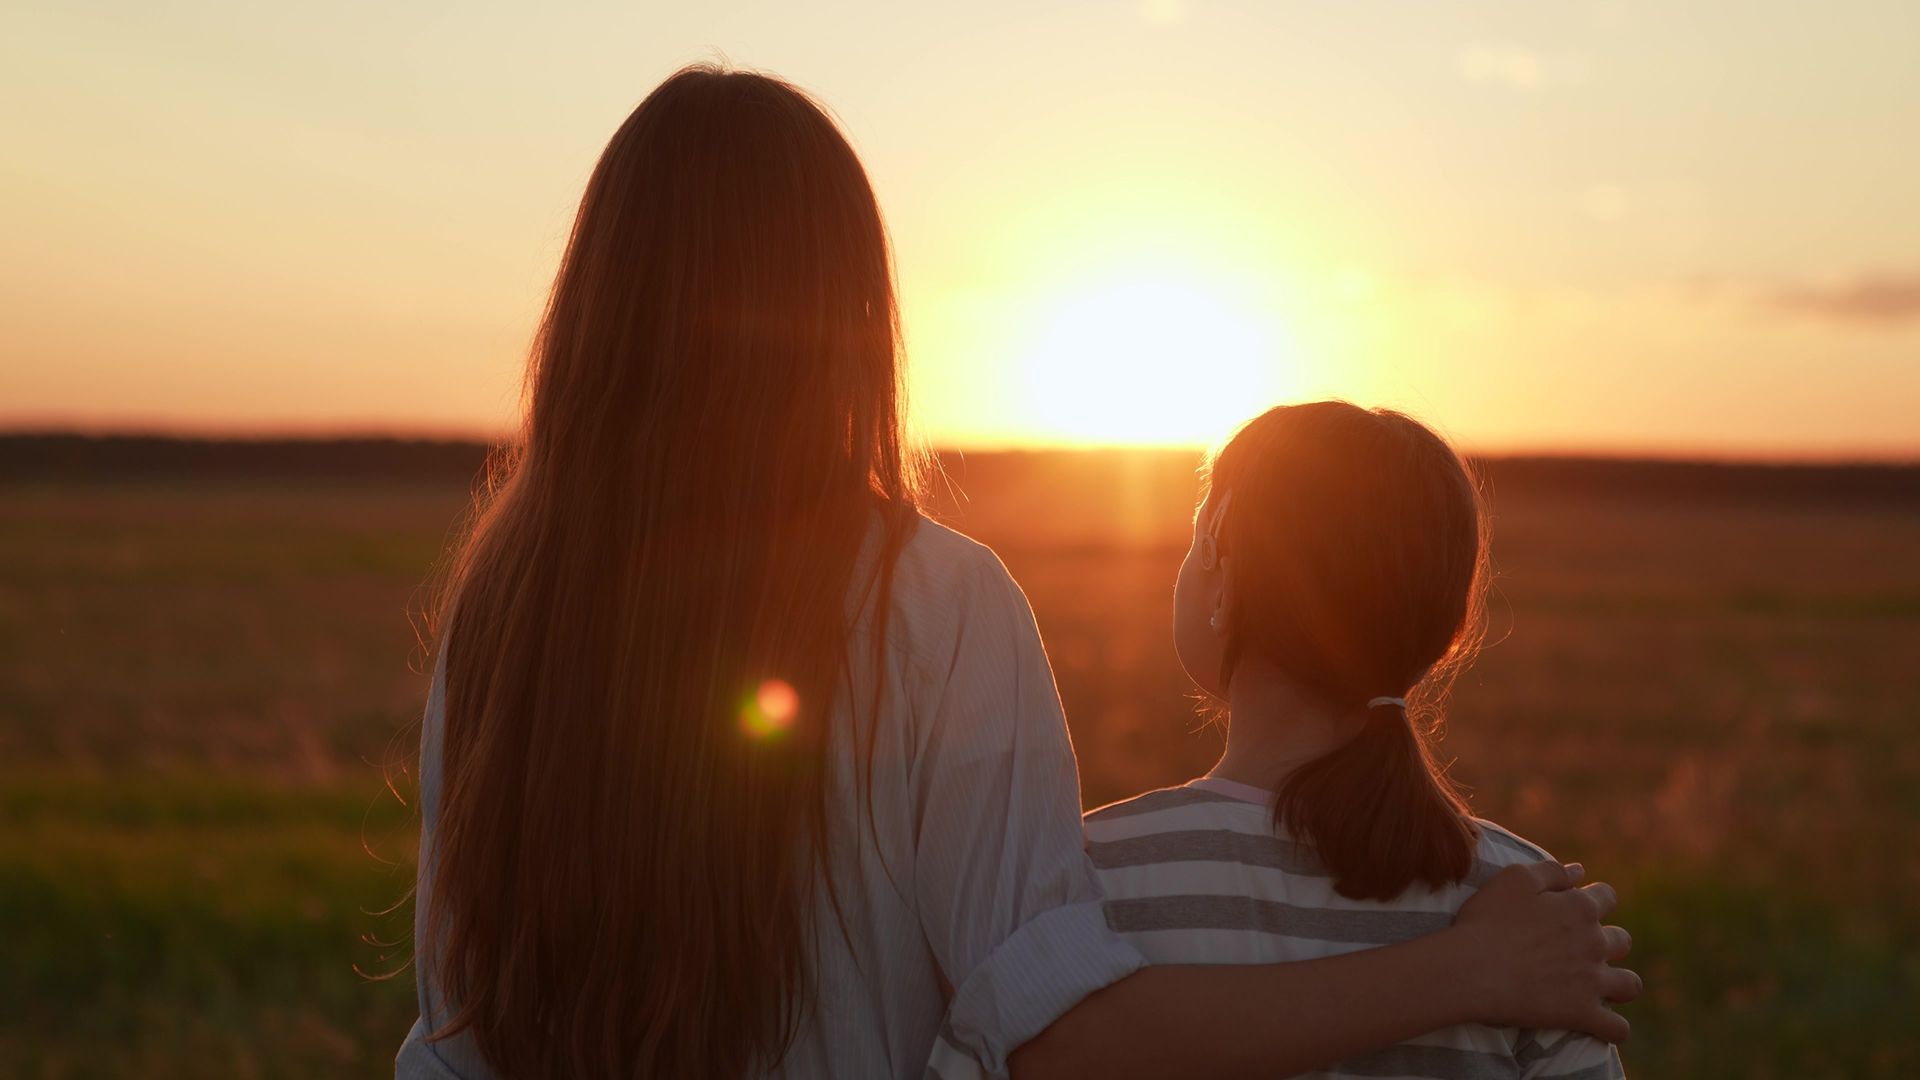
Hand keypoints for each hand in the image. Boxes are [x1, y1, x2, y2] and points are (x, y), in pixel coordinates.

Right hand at [1452, 861, 1640, 1041]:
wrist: (1472, 969)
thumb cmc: (1486, 920)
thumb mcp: (1513, 879)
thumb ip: (1551, 871)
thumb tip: (1580, 871)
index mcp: (1580, 907)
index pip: (1607, 896)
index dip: (1594, 899)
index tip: (1576, 908)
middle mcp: (1595, 943)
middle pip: (1622, 940)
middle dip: (1609, 942)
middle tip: (1582, 950)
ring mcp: (1593, 981)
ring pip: (1630, 985)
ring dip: (1619, 984)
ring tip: (1601, 987)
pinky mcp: (1583, 1013)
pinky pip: (1617, 1028)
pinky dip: (1613, 1027)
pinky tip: (1601, 1025)